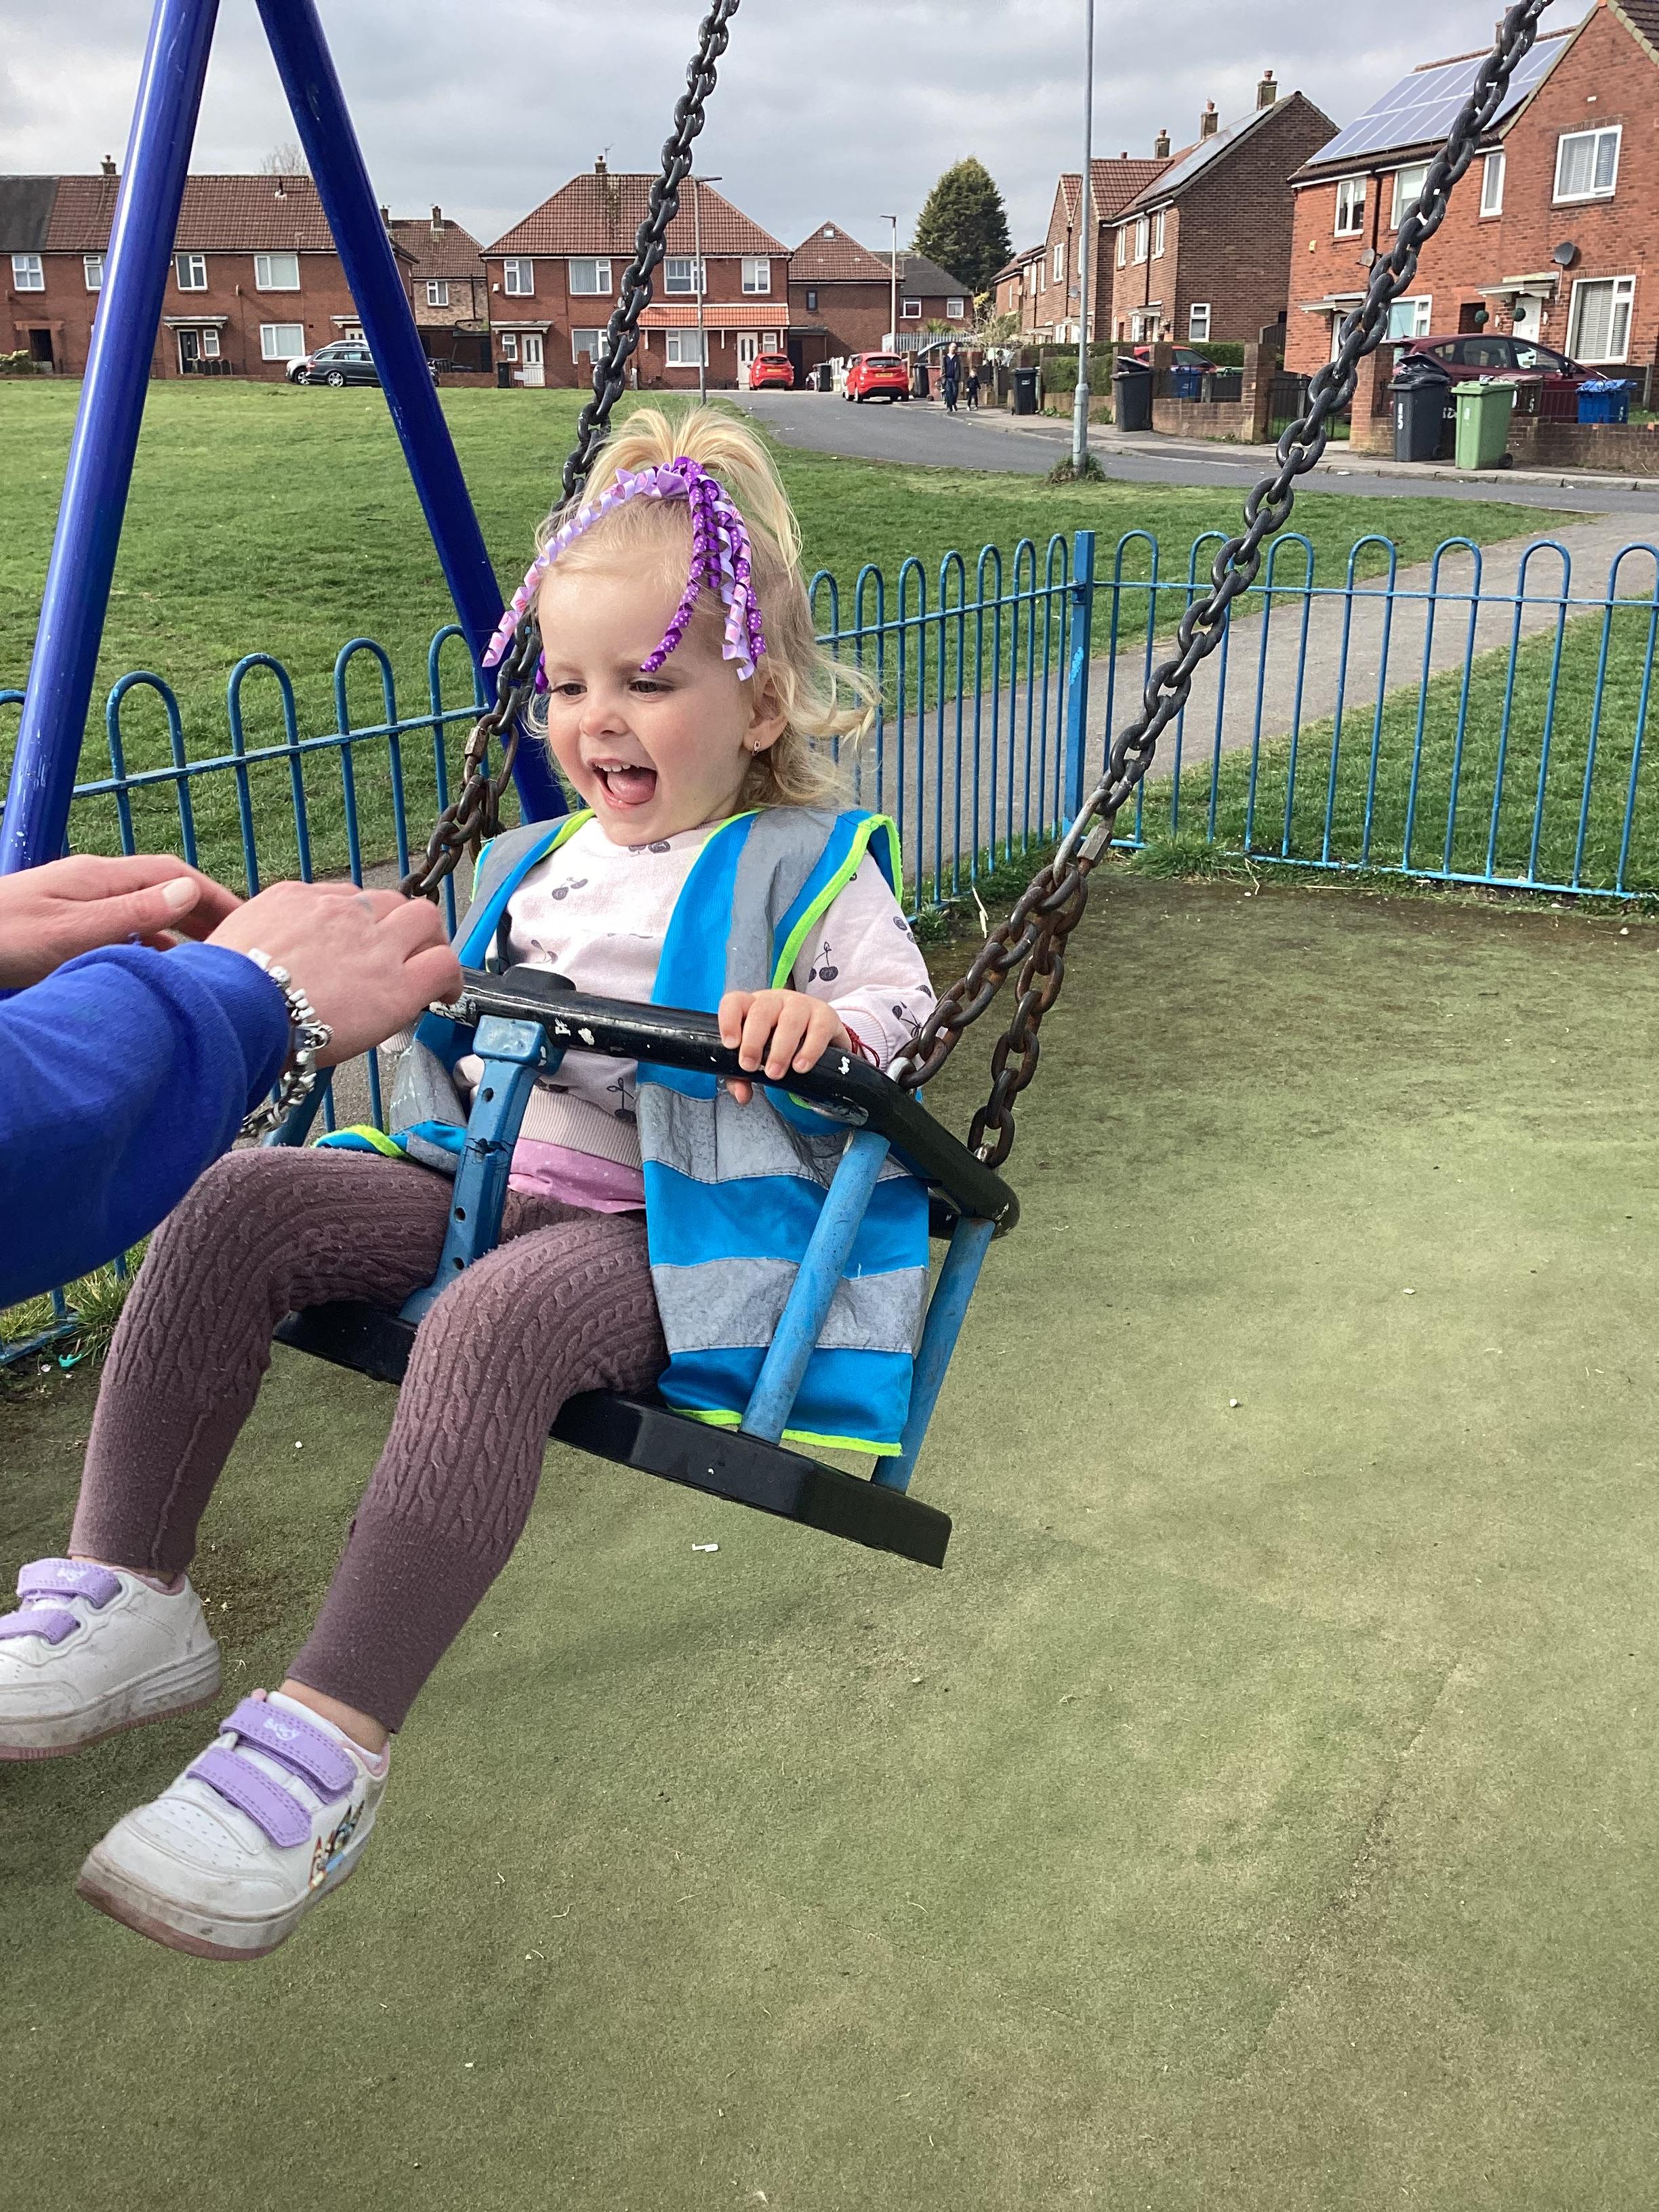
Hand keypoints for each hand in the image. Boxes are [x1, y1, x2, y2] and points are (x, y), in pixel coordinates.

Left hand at [0, 853, 243, 987]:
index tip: (251, 923)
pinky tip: (157, 971)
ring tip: (209, 963)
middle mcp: (92, 884)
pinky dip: (150, 947)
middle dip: (205, 914)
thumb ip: (131, 913)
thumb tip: (186, 892)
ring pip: (144, 913)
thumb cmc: (2, 940)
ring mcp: (77, 904)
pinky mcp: (64, 928)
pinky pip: (122, 931)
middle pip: (163, 890)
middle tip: (241, 945)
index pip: (174, 875)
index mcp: (99, 877)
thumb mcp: (71, 933)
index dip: (216, 896)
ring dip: (179, 934)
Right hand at [207, 881, 461, 1065]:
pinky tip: (446, 994)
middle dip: (397, 926)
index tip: (356, 947)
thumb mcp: (229, 943)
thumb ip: (259, 941)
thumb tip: (263, 963)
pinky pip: (443, 965)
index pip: (344, 899)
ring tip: (425, 968)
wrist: (232, 1010)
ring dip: (427, 943)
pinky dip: (450, 977)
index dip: (357, 925)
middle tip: (398, 955)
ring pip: (423, 921)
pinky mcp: (396, 984)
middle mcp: (340, 911)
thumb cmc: (219, 992)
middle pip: (389, 902)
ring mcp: (373, 944)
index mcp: (295, 898)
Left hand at [717, 988, 850, 1105]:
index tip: (730, 1045)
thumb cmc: (780, 1045)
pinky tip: (800, 1067)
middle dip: (753, 1042)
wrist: (821, 1040)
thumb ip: (742, 1077)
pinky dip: (809, 1050)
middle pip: (761, 1011)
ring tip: (775, 1074)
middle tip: (750, 1067)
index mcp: (752, 1007)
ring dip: (780, 1050)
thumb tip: (741, 1095)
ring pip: (790, 1020)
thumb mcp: (758, 1058)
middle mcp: (776, 1001)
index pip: (735, 1001)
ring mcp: (802, 1005)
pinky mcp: (826, 1015)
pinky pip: (819, 1030)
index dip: (729, 1020)